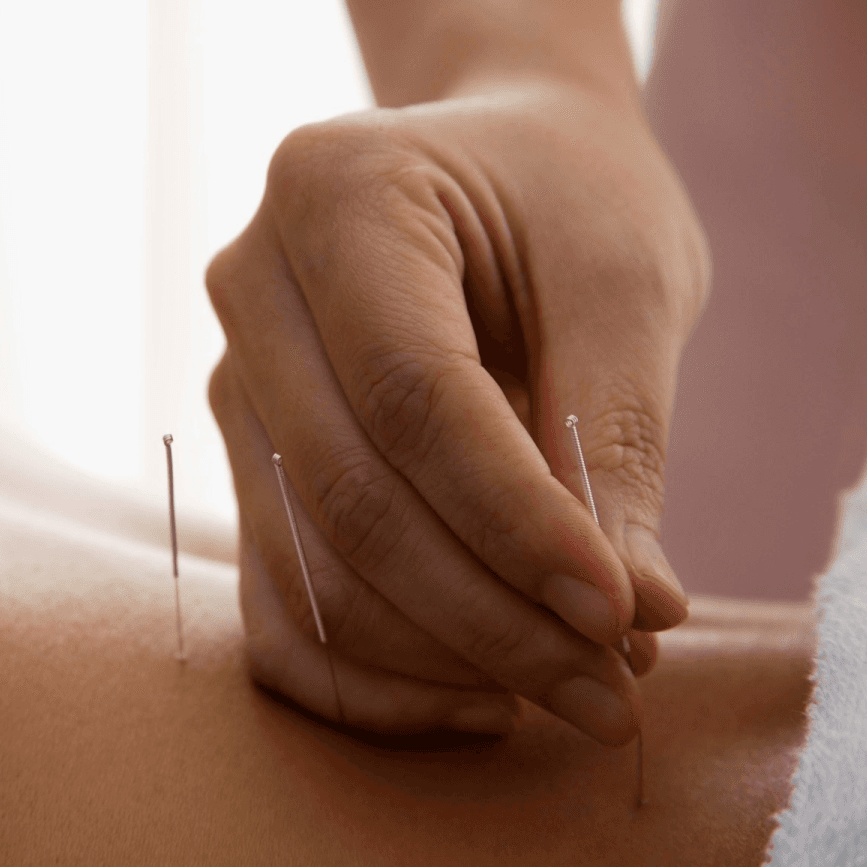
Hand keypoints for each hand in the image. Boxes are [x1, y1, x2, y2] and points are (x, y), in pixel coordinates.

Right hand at [207, 74, 708, 744]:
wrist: (497, 166)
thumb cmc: (569, 198)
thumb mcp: (623, 279)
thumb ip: (613, 436)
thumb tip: (629, 613)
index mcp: (335, 191)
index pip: (413, 394)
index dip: (515, 519)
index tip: (623, 614)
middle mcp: (254, 284)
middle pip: (353, 495)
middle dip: (491, 615)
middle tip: (616, 687)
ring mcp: (236, 380)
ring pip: (313, 568)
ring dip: (445, 659)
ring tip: (578, 688)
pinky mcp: (248, 461)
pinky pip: (278, 606)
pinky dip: (370, 680)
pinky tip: (477, 700)